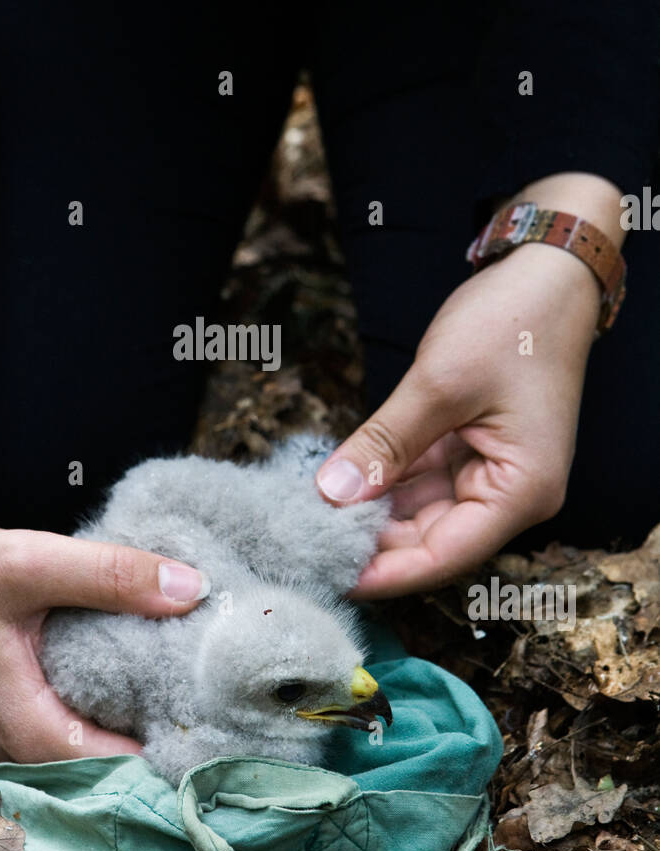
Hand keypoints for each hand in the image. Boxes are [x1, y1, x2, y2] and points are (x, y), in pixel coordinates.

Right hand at [0, 502, 209, 762]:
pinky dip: (113, 724)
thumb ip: (111, 574)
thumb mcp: (33, 562)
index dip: (172, 760)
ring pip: (91, 760)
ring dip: (140, 740)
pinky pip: (75, 739)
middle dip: (166, 752)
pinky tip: (153, 697)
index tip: (229, 739)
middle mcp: (17, 746)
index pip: (113, 773)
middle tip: (231, 726)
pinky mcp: (16, 720)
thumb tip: (194, 589)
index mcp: (23, 723)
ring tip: (204, 713)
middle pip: (108, 775)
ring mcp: (14, 739)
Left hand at [315, 174, 624, 596]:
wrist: (546, 273)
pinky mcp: (469, 450)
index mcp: (521, 491)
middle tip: (303, 542)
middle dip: (369, 543)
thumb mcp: (439, 384)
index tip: (330, 576)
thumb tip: (332, 493)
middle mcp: (511, 494)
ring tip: (310, 517)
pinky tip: (337, 485)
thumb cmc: (512, 323)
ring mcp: (489, 473)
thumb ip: (384, 443)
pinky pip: (419, 481)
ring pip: (419, 513)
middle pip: (430, 541)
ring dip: (370, 514)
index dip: (385, 573)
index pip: (444, 556)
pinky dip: (381, 483)